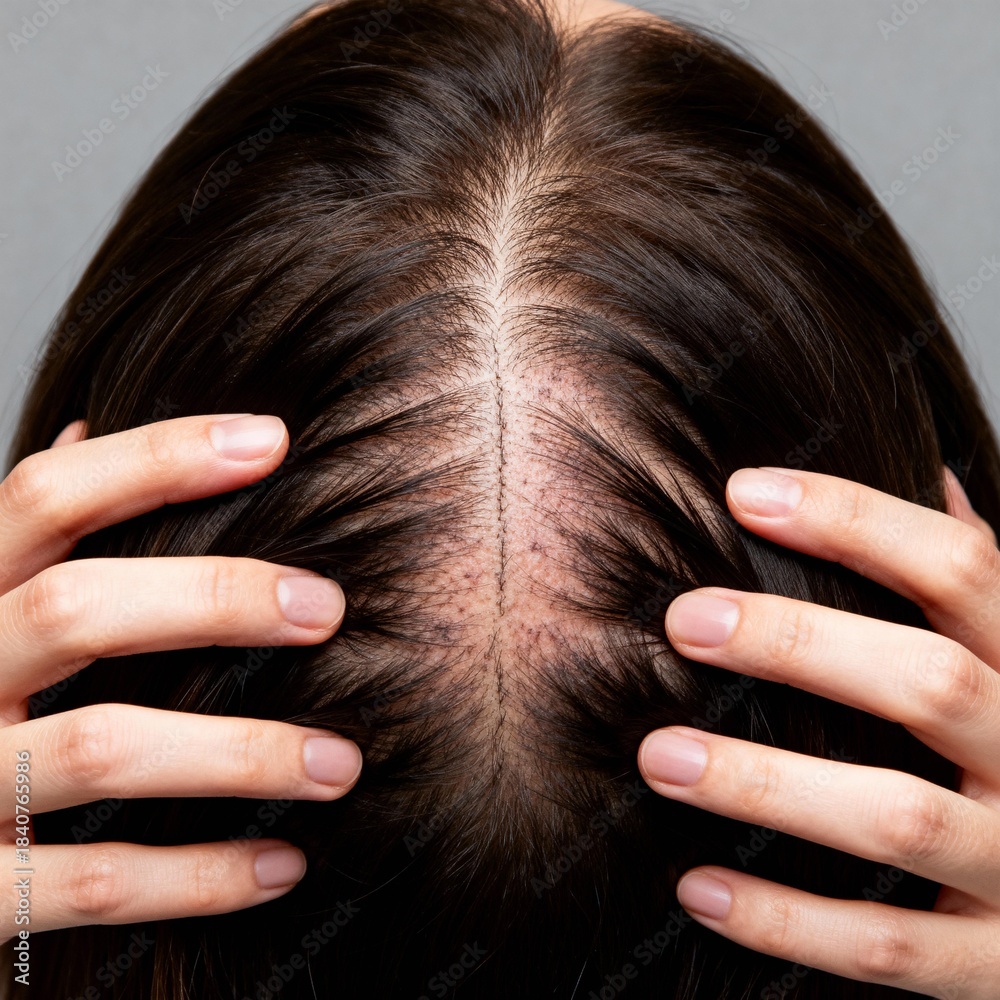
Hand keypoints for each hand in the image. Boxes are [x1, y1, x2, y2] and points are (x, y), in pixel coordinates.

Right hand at [1, 414, 361, 944]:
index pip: (46, 496)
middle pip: (77, 607)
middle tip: (328, 607)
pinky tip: (284, 866)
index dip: (155, 457)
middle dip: (216, 598)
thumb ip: (29, 539)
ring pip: (99, 748)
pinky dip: (198, 878)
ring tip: (341, 763)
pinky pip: (88, 883)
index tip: (271, 439)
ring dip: (240, 754)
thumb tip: (81, 427)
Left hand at [638, 465, 999, 997]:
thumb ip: (977, 585)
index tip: (745, 494)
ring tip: (659, 757)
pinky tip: (697, 888)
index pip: (962, 568)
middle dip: (800, 645)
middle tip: (684, 622)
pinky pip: (888, 948)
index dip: (858, 521)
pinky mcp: (998, 966)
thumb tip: (934, 475)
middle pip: (930, 680)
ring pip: (900, 816)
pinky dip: (787, 921)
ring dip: (768, 785)